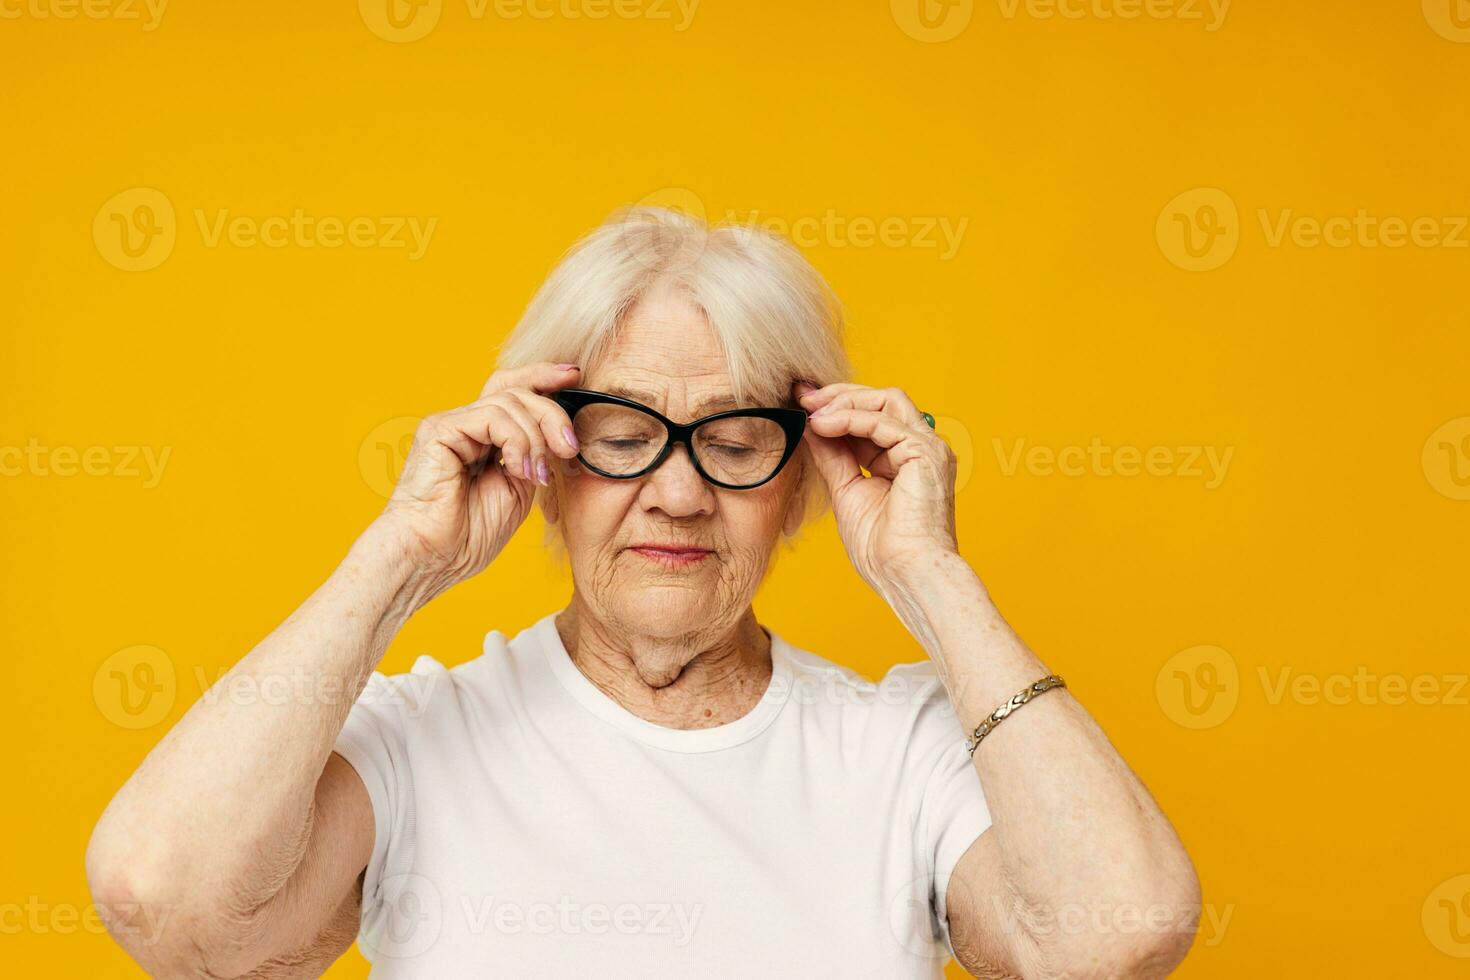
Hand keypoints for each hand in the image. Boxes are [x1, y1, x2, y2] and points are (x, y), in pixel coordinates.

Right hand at [375, 362, 582, 596]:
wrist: (433, 558)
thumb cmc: (468, 535)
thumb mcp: (519, 490)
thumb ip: (535, 457)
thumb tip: (560, 435)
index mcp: (483, 438)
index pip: (514, 391)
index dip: (544, 378)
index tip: (575, 377)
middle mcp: (465, 425)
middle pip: (517, 390)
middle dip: (552, 413)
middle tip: (570, 447)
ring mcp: (451, 425)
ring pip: (509, 402)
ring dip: (536, 439)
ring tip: (537, 476)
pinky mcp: (440, 430)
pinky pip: (491, 416)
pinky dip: (516, 441)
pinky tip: (518, 470)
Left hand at [795, 380, 959, 593]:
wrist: (905, 574)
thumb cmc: (883, 549)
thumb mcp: (847, 490)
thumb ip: (833, 456)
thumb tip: (811, 426)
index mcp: (905, 459)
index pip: (871, 418)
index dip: (837, 407)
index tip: (802, 403)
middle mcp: (921, 449)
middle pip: (882, 401)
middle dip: (839, 395)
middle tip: (803, 398)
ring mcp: (928, 449)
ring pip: (886, 402)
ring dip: (844, 402)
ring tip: (811, 413)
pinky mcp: (926, 453)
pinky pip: (884, 422)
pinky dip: (850, 418)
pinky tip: (824, 425)